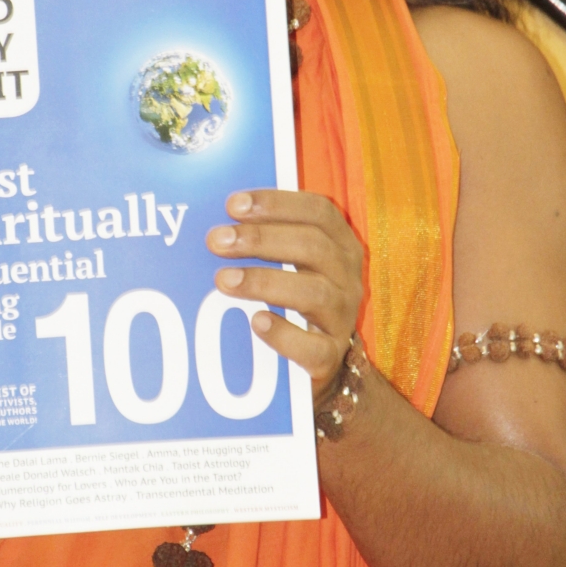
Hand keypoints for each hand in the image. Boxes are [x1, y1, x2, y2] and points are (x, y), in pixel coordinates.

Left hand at [206, 190, 364, 407]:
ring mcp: (343, 318)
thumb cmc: (298, 298)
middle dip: (261, 239)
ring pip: (314, 293)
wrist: (326, 363)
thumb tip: (216, 224)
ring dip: (265, 282)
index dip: (277, 203)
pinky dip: (284, 334)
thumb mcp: (293, 263)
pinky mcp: (331, 357)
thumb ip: (267, 239)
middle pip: (313, 247)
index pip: (318, 212)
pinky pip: (313, 347)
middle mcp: (348, 278)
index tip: (233, 205)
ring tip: (224, 280)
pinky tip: (256, 322)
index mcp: (341, 245)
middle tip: (217, 241)